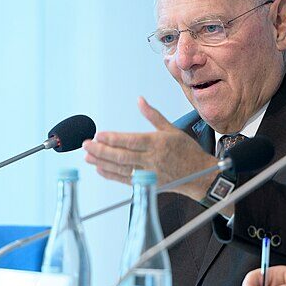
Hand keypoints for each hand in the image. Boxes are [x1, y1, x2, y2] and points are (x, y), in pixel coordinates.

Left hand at [83, 97, 217, 200]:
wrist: (200, 175)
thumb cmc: (187, 151)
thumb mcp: (172, 129)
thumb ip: (153, 115)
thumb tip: (140, 100)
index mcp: (158, 143)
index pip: (130, 141)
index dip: (113, 139)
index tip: (98, 135)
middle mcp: (152, 159)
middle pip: (122, 156)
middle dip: (101, 150)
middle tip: (86, 145)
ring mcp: (149, 174)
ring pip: (121, 168)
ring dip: (102, 162)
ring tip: (88, 156)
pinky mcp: (147, 185)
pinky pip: (125, 180)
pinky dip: (111, 175)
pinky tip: (99, 169)